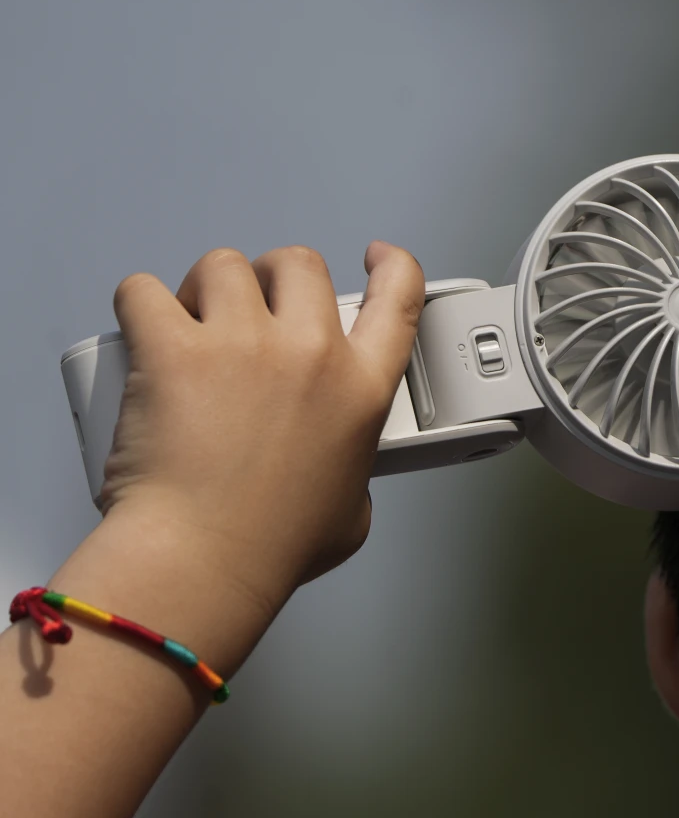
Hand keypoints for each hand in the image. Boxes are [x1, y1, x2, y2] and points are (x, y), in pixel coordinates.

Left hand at [100, 241, 423, 620]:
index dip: (393, 267)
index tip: (377, 257)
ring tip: (192, 326)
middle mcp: (309, 353)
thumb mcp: (350, 513)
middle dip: (274, 279)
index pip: (398, 299)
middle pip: (299, 265)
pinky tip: (142, 332)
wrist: (204, 560)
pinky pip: (145, 291)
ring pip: (224, 267)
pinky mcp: (171, 347)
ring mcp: (241, 343)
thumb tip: (336, 476)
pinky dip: (141, 305)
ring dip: (207, 290)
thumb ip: (353, 475)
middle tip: (251, 313)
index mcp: (361, 390)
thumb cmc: (272, 547)